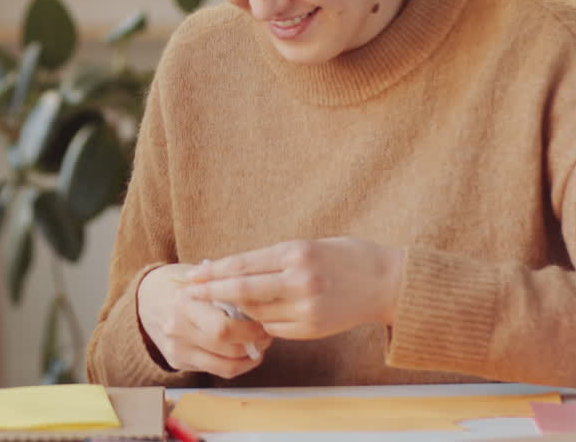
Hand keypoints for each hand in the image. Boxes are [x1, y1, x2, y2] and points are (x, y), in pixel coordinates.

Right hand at [136, 263, 270, 378]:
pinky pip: (215, 371)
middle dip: (254, 345)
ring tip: (257, 346)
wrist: (147, 296)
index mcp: (184, 302)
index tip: (264, 322)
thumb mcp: (202, 278)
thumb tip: (264, 308)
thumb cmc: (184, 283)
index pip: (224, 328)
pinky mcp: (177, 362)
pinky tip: (242, 353)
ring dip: (249, 359)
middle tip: (265, 335)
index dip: (251, 330)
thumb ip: (228, 291)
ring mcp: (175, 348)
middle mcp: (177, 328)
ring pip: (225, 366)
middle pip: (227, 349)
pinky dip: (236, 365)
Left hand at [185, 237, 404, 339]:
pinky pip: (273, 327)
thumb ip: (273, 260)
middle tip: (189, 292)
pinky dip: (261, 321)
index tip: (194, 274)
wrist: (387, 283)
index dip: (215, 271)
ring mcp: (305, 307)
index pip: (243, 264)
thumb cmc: (345, 257)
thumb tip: (231, 268)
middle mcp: (299, 280)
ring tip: (218, 303)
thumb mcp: (308, 246)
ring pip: (256, 312)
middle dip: (212, 291)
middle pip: (243, 289)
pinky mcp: (311, 328)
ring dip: (236, 308)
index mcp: (296, 254)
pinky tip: (254, 315)